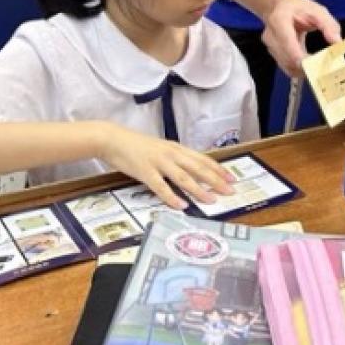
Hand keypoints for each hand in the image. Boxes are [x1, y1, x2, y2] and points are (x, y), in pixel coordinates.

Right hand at [98, 125, 233, 209]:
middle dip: (216, 181)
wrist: (113, 139)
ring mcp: (159, 163)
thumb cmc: (137, 146)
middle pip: (198, 168)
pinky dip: (172, 197)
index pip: (203, 159)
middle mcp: (171, 154)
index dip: (218, 169)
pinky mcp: (145, 172)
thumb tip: (191, 170)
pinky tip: (181, 205)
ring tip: (211, 200)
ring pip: (184, 177)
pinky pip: (161, 187)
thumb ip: (176, 158)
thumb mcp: (162, 149)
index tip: (231, 179)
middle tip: (230, 191)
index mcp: (177, 148)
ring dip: (199, 190)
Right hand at [262, 0, 340, 77]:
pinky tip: (311, 66)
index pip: (288, 44)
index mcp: (279, 21)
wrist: (279, 7)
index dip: (302, 58)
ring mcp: (271, 47)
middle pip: (288, 59)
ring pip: (288, 66)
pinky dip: (299, 70)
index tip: (319, 64)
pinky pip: (287, 67)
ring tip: (321, 67)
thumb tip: (337, 42)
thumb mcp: (317, 10)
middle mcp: (271, 36)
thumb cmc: (299, 8)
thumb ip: (328, 25)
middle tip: (326, 68)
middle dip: (307, 67)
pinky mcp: (274, 54)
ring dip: (304, 71)